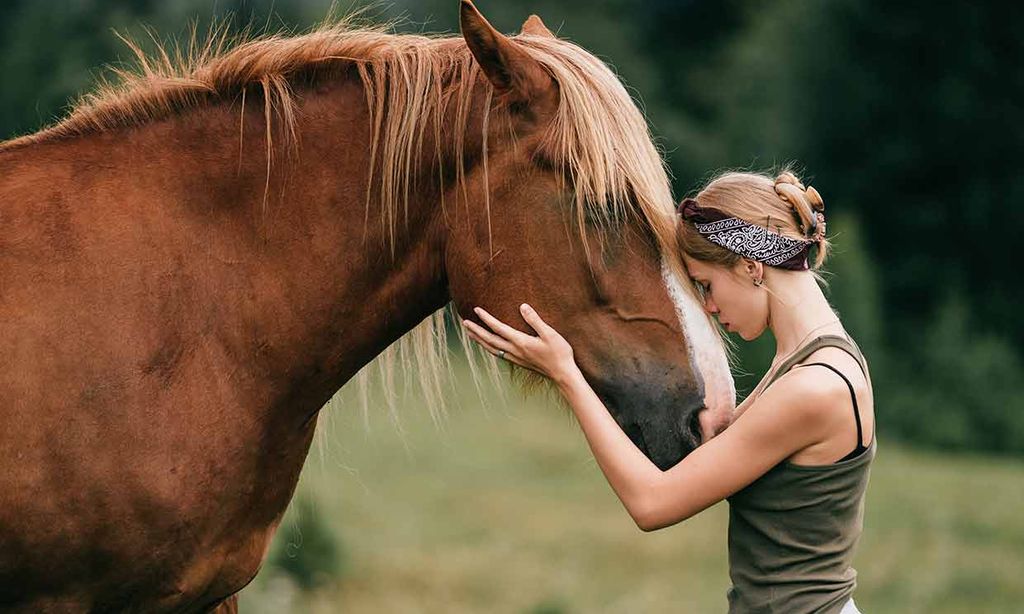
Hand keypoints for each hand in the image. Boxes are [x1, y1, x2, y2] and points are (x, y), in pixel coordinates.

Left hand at [462, 303, 578, 383]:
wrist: (563, 374)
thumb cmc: (559, 353)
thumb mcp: (550, 334)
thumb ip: (535, 320)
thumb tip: (522, 306)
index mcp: (520, 342)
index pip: (498, 328)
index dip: (486, 318)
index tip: (476, 310)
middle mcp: (514, 351)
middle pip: (490, 340)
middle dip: (476, 330)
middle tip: (464, 322)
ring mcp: (516, 358)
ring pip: (492, 349)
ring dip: (480, 340)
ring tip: (470, 334)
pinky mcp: (519, 362)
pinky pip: (498, 354)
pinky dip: (489, 348)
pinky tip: (489, 346)